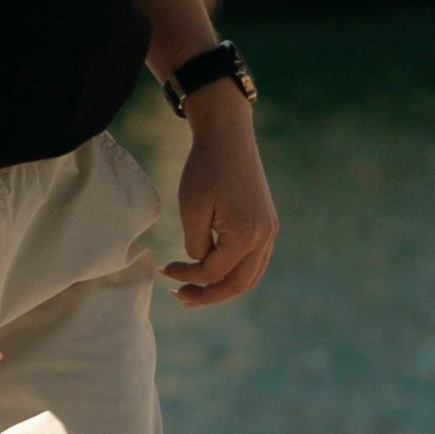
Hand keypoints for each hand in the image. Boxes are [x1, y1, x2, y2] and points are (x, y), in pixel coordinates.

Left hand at [162, 94, 276, 306]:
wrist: (228, 136)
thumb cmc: (205, 168)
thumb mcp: (191, 210)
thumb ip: (196, 245)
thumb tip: (202, 264)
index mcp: (246, 234)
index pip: (214, 272)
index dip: (187, 275)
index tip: (164, 270)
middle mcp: (264, 237)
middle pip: (238, 285)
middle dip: (208, 296)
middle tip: (181, 297)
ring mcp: (270, 232)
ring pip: (250, 278)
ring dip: (223, 289)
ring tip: (195, 290)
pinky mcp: (267, 225)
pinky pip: (254, 262)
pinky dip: (234, 273)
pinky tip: (212, 272)